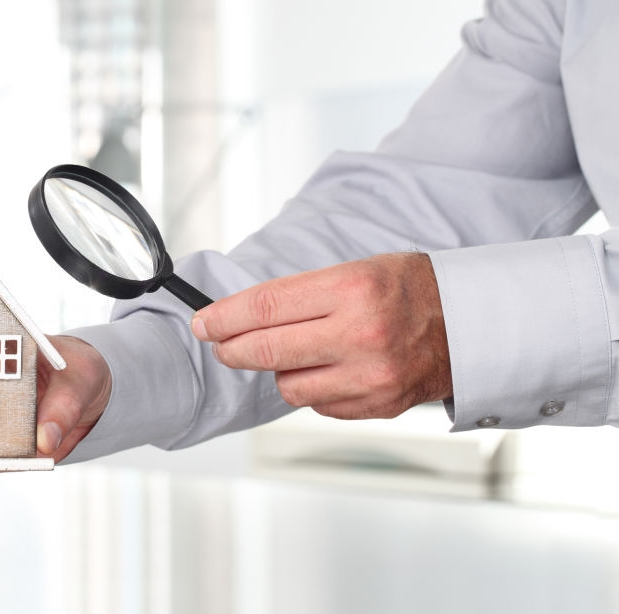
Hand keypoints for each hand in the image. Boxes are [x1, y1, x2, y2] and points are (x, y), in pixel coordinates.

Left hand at [191, 252, 451, 418]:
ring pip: (288, 386)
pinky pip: (319, 404)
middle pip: (266, 351)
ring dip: (279, 370)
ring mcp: (371, 376)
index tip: (203, 322)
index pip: (264, 307)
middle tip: (220, 343)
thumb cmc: (410, 290)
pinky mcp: (378, 405)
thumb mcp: (357, 270)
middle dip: (231, 348)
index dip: (223, 317)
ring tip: (296, 352)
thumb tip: (240, 316)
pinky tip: (328, 369)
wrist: (472, 325)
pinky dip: (313, 388)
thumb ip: (301, 295)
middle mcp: (361, 334)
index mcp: (352, 289)